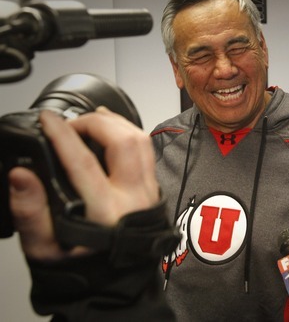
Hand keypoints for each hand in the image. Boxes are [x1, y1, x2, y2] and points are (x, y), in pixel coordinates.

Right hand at [9, 107, 158, 260]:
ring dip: (115, 123)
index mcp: (104, 213)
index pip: (83, 162)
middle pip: (123, 142)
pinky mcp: (153, 190)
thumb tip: (21, 175)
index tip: (47, 120)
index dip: (63, 135)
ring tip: (90, 119)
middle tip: (70, 124)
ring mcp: (148, 193)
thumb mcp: (45, 248)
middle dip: (94, 122)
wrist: (115, 282)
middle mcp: (133, 199)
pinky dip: (128, 133)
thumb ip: (31, 212)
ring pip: (140, 141)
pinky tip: (111, 129)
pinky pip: (146, 151)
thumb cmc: (82, 267)